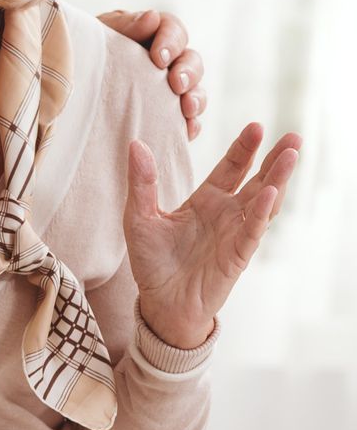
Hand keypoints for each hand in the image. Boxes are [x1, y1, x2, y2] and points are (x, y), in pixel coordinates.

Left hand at [99, 8, 205, 138]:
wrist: (68, 86)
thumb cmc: (86, 53)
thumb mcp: (100, 34)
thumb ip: (125, 25)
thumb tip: (151, 18)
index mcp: (150, 34)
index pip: (172, 29)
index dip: (171, 41)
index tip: (159, 58)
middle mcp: (166, 60)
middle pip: (191, 60)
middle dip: (188, 72)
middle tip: (177, 84)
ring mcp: (169, 88)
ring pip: (195, 89)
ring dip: (196, 98)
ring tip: (187, 110)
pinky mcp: (168, 114)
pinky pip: (188, 120)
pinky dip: (191, 125)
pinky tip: (186, 131)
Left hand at [125, 123, 301, 347]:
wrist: (159, 303)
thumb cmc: (151, 261)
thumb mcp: (139, 217)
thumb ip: (141, 182)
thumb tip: (136, 144)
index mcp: (205, 201)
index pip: (230, 168)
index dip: (244, 149)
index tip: (256, 126)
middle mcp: (226, 214)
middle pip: (256, 180)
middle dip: (274, 159)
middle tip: (293, 136)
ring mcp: (235, 234)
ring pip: (264, 202)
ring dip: (278, 179)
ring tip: (291, 155)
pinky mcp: (237, 256)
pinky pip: (253, 230)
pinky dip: (262, 211)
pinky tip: (270, 193)